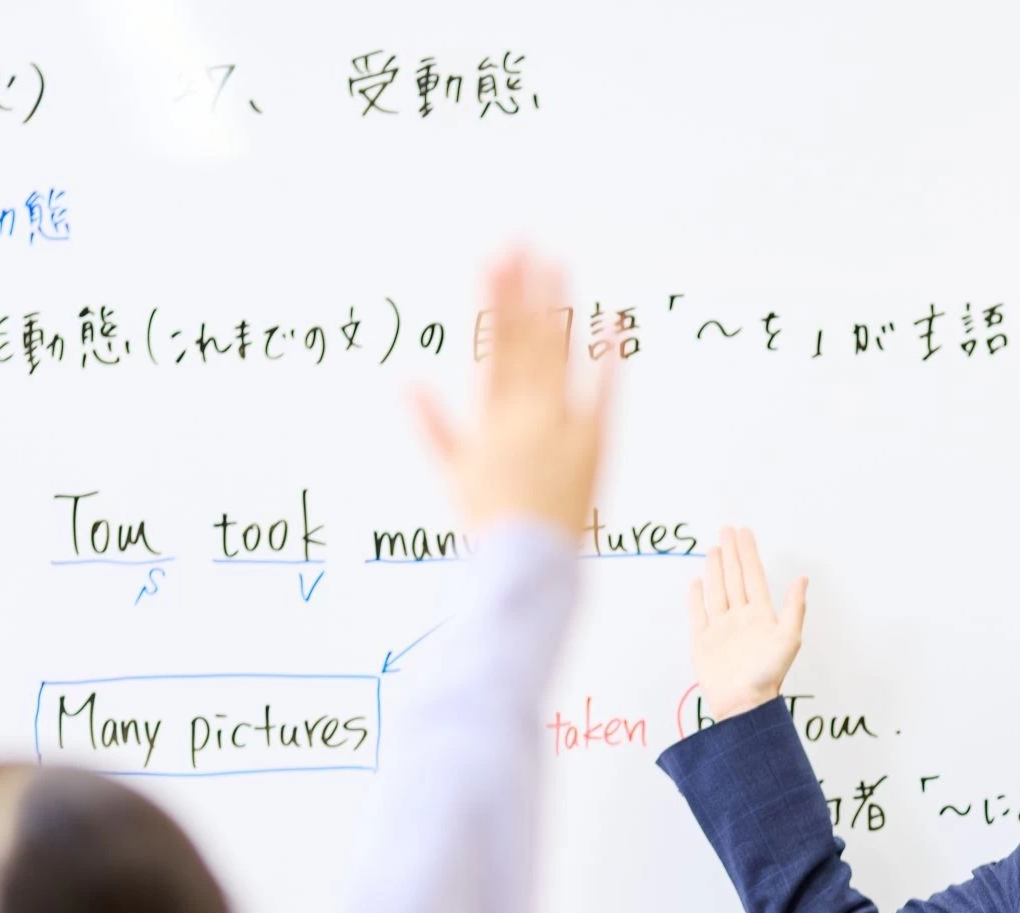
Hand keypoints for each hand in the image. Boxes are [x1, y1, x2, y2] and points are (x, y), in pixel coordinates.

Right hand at [413, 251, 614, 537]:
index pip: (489, 347)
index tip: (493, 260)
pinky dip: (609, 359)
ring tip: (559, 264)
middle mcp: (521, 414)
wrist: (524, 563)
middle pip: (523, 341)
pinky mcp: (592, 445)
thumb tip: (404, 383)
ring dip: (559, 308)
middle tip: (525, 243)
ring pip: (557, 356)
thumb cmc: (486, 519)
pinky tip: (615, 323)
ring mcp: (558, 427)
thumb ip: (431, 424)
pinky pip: (602, 395)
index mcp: (487, 418)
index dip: (492, 301)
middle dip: (523, 290)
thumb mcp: (451, 471)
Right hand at [689, 527, 807, 719]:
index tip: (744, 532)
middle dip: (731, 554)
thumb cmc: (768, 674)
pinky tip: (696, 582)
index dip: (749, 554)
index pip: (753, 576)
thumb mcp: (789, 639)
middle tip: (726, 529)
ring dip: (715, 570)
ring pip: (717, 591)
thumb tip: (803, 578)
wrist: (743, 703)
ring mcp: (721, 628)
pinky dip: (696, 598)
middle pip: (735, 578)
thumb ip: (794, 608)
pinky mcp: (703, 641)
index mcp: (761, 615)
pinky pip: (698, 614)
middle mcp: (741, 617)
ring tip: (714, 549)